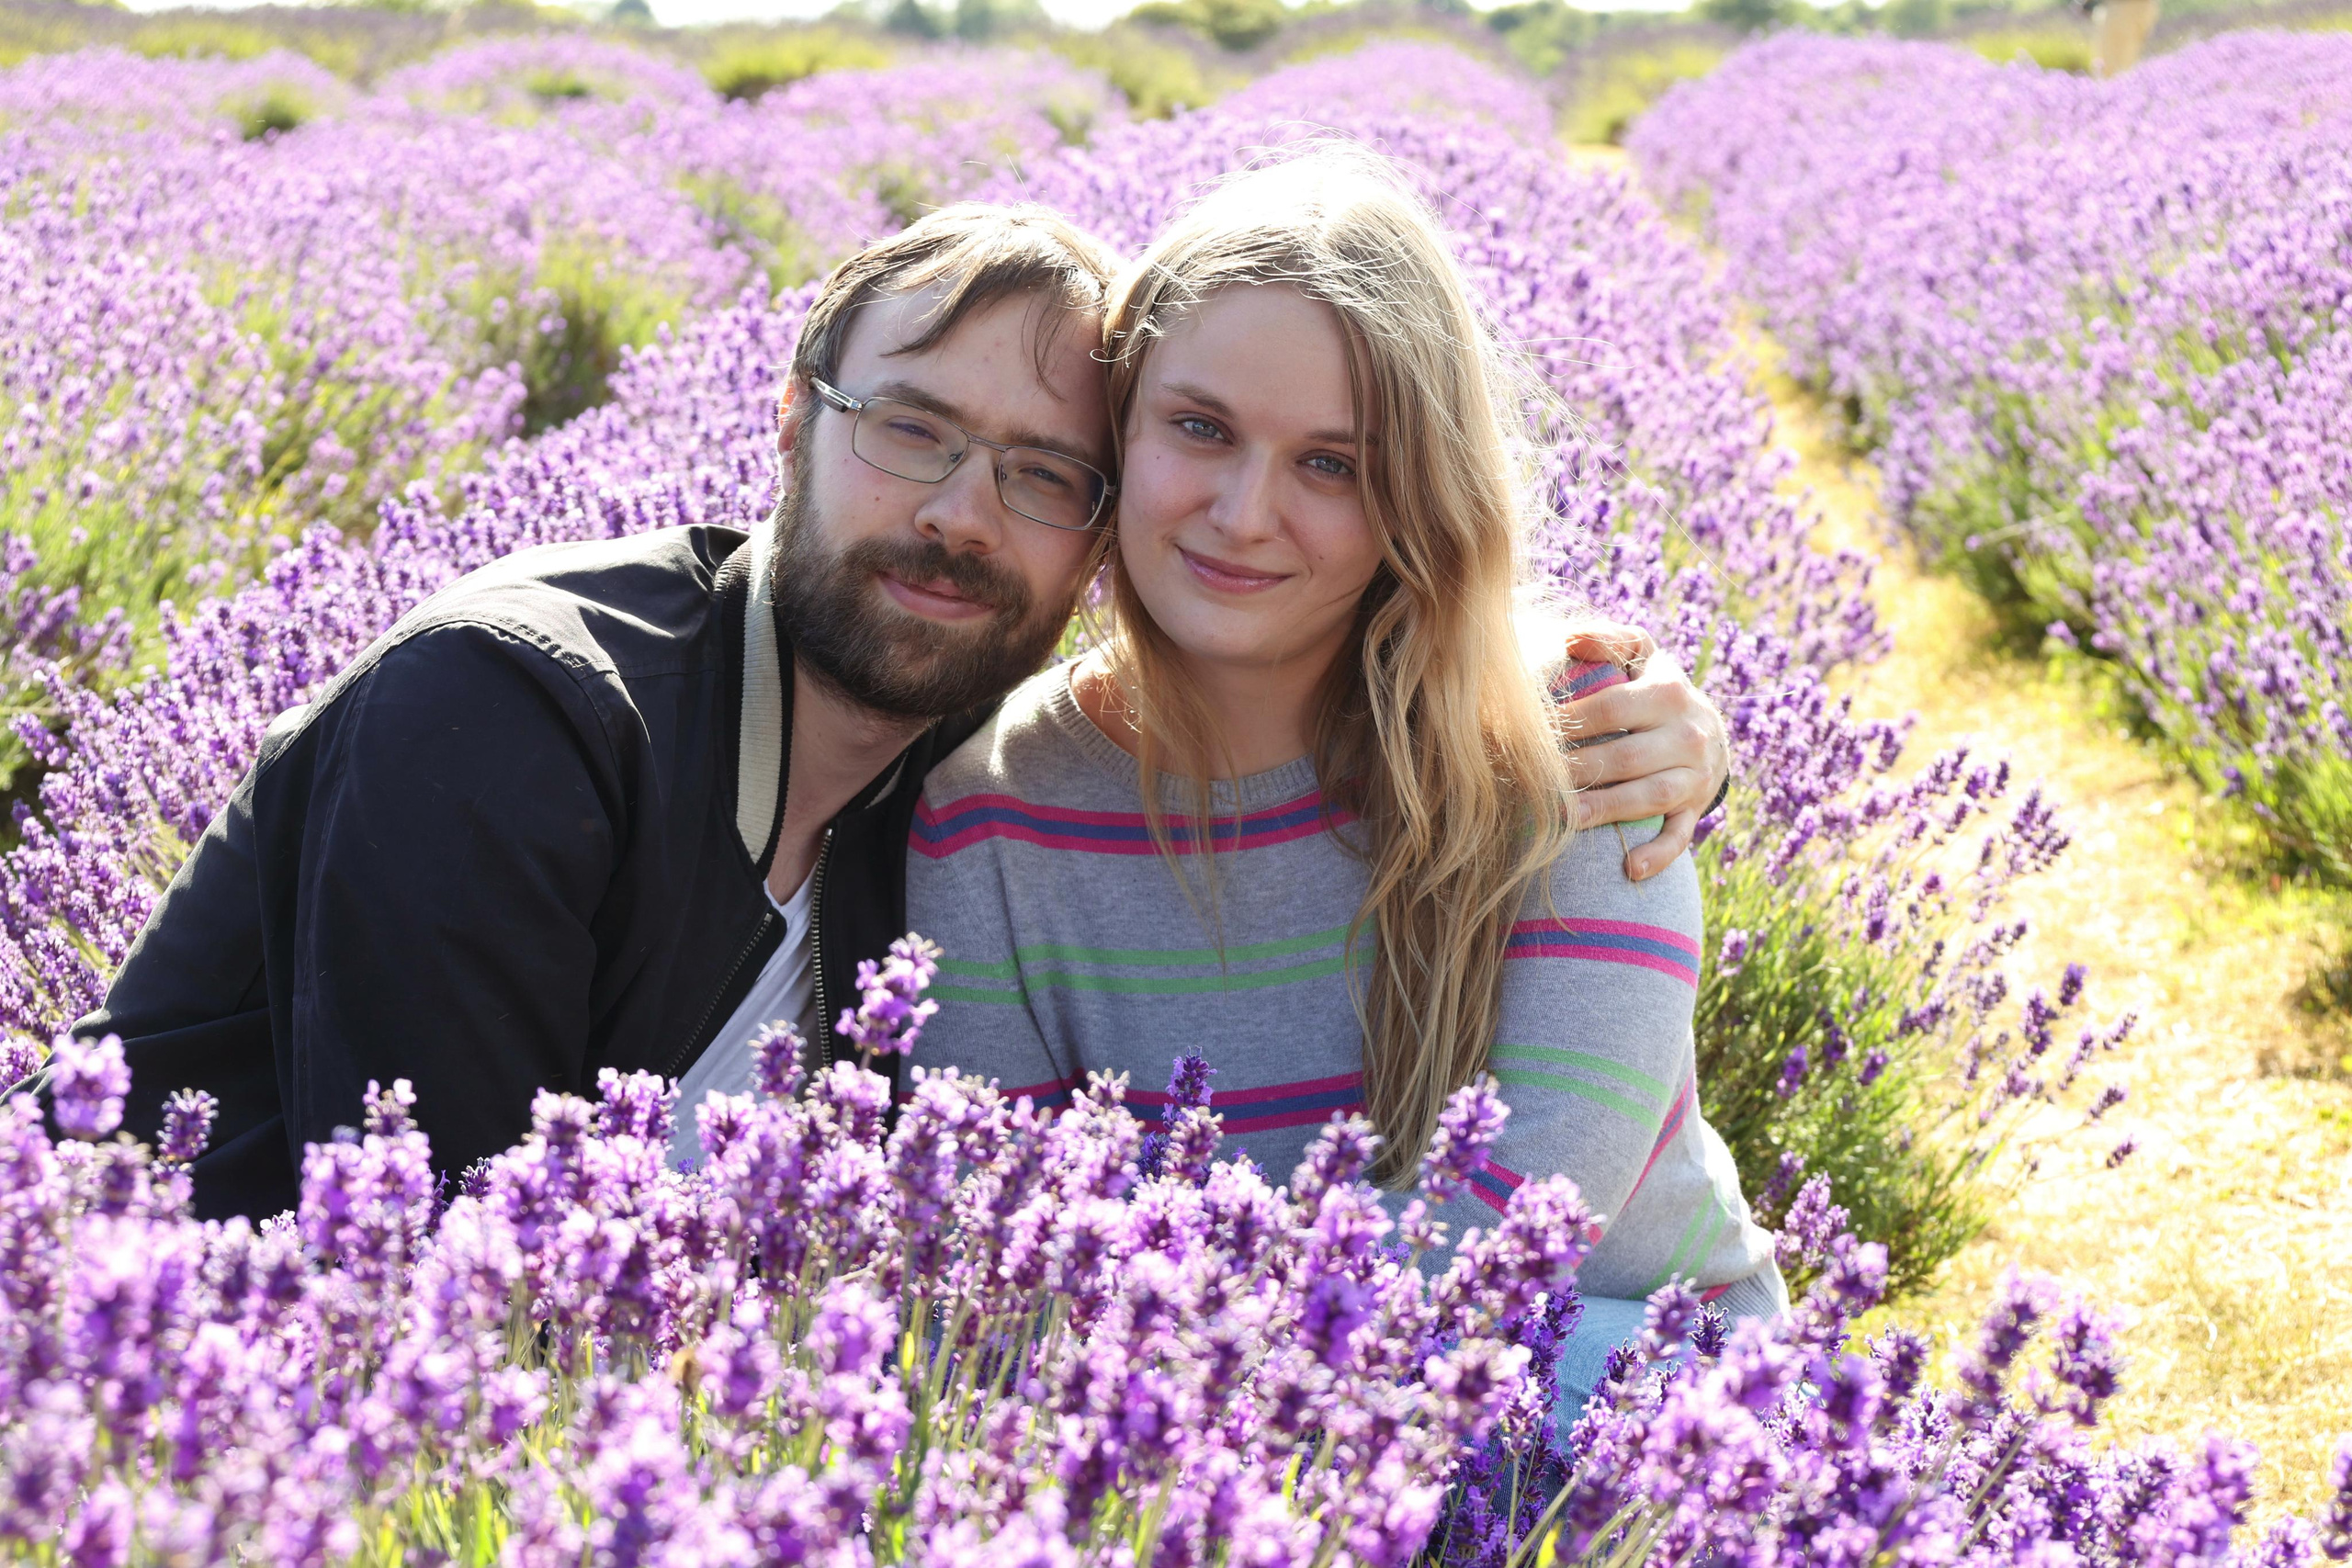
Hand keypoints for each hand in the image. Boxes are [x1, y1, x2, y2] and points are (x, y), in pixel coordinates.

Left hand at [1555, 625, 1729, 881]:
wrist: (1709, 733)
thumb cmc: (1656, 691)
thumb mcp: (1644, 657)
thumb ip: (1610, 641)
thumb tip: (1570, 640)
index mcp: (1670, 693)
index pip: (1611, 708)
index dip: (1570, 721)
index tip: (1532, 733)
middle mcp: (1688, 736)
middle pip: (1626, 756)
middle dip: (1579, 769)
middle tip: (1536, 780)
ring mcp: (1695, 777)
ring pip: (1649, 797)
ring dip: (1607, 810)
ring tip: (1564, 819)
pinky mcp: (1695, 809)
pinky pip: (1680, 837)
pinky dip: (1659, 855)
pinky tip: (1630, 869)